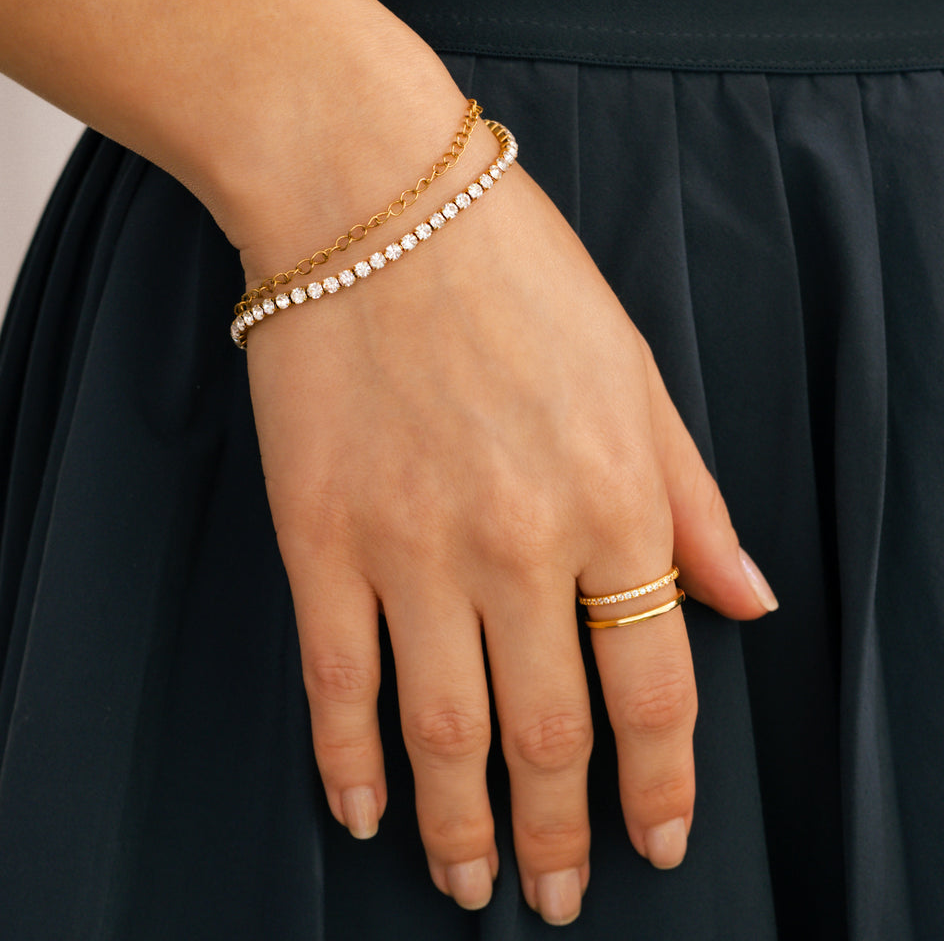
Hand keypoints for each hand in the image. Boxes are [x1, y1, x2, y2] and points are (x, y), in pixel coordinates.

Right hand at [245, 133, 776, 925]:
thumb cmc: (513, 272)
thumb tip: (748, 601)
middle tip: (554, 894)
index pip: (655, 686)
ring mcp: (411, 542)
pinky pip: (335, 676)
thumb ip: (690, 498)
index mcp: (613, 497)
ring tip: (467, 880)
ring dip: (459, 824)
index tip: (655, 842)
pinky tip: (359, 809)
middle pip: (551, 731)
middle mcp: (519, 540)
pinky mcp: (319, 531)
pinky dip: (346, 758)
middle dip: (559, 832)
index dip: (660, 786)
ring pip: (442, 727)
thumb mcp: (634, 372)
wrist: (371, 198)